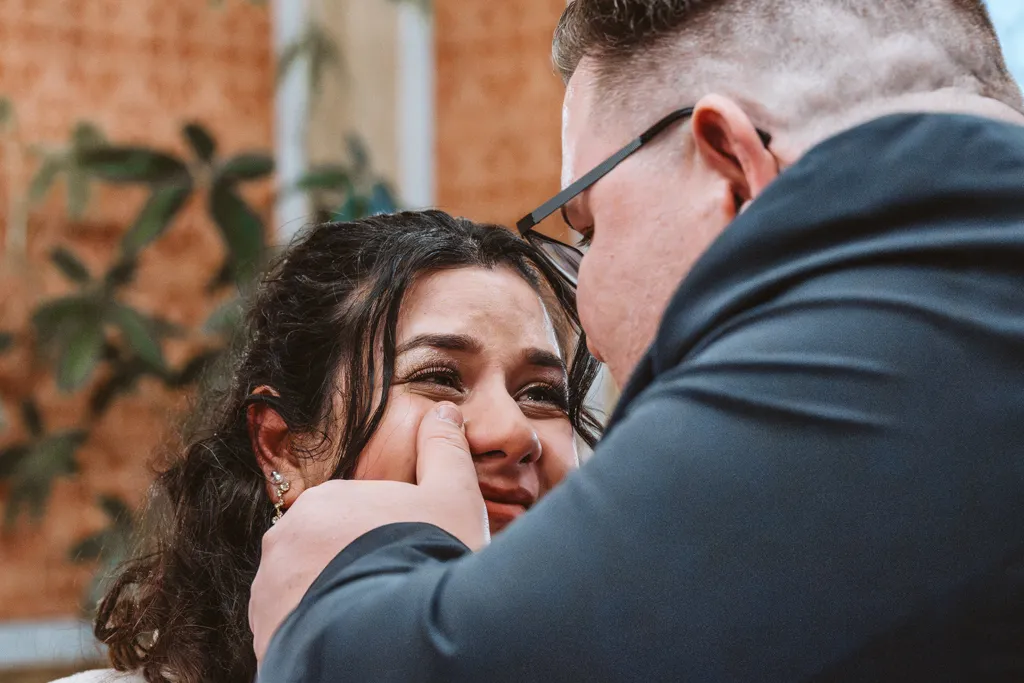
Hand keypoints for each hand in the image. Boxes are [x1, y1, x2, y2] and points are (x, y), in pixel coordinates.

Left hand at [248, 402, 487, 663]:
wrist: (399, 637)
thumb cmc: (428, 557)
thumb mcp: (453, 496)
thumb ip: (444, 451)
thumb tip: (442, 410)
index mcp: (325, 499)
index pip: (355, 516)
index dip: (388, 537)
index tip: (410, 557)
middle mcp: (285, 537)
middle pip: (326, 551)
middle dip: (354, 566)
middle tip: (394, 590)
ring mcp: (269, 589)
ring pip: (307, 590)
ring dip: (332, 600)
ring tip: (374, 619)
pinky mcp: (265, 633)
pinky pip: (293, 629)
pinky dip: (318, 632)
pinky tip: (352, 641)